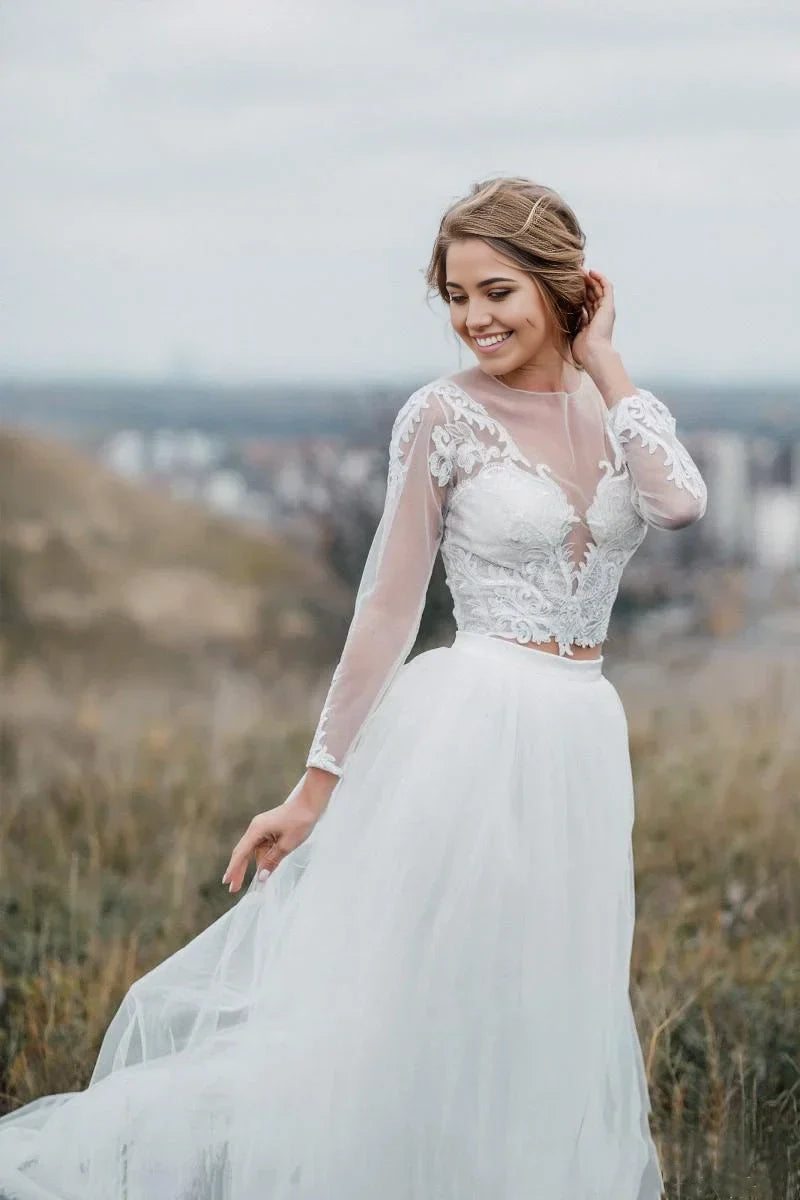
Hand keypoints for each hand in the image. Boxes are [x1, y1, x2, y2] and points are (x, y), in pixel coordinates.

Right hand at [221, 770, 336, 893]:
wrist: (310, 803)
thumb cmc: (300, 821)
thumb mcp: (287, 845)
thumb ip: (272, 861)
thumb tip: (261, 877)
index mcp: (256, 829)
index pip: (241, 853)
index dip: (233, 869)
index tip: (227, 882)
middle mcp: (255, 828)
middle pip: (243, 852)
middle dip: (238, 870)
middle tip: (233, 889)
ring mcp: (261, 828)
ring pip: (253, 851)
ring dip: (253, 866)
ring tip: (250, 883)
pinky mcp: (268, 829)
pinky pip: (262, 847)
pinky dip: (262, 859)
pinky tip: (264, 870)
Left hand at [572, 268, 615, 368]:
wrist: (593, 353)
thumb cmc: (583, 350)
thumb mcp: (573, 334)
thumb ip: (570, 325)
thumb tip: (558, 319)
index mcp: (592, 320)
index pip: (586, 302)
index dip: (578, 292)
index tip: (568, 284)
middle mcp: (600, 314)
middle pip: (592, 293)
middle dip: (583, 282)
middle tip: (573, 272)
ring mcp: (605, 309)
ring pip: (598, 288)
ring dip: (590, 278)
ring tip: (580, 269)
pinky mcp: (609, 306)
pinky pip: (607, 287)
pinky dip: (600, 278)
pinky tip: (591, 272)